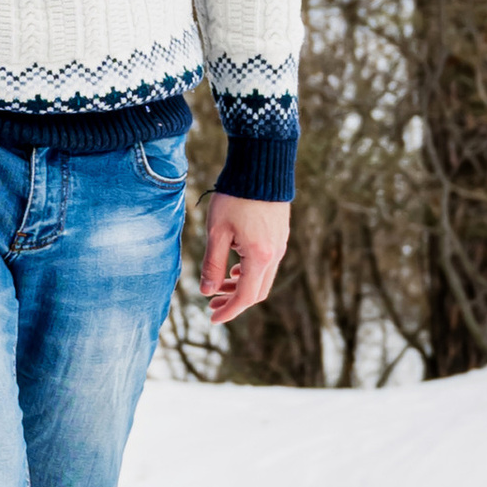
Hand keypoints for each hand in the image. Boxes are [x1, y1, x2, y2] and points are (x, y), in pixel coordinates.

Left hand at [199, 193, 289, 327]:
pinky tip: (235, 267)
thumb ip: (212, 264)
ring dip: (241, 287)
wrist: (260, 167)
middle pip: (257, 292)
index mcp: (260, 257)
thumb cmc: (235, 198)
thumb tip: (206, 291)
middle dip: (234, 302)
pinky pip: (267, 264)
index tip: (212, 318)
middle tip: (212, 304)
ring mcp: (280, 245)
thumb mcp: (217, 232)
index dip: (229, 311)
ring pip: (262, 278)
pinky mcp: (280, 235)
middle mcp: (275, 254)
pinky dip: (250, 273)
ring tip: (219, 286)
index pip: (246, 297)